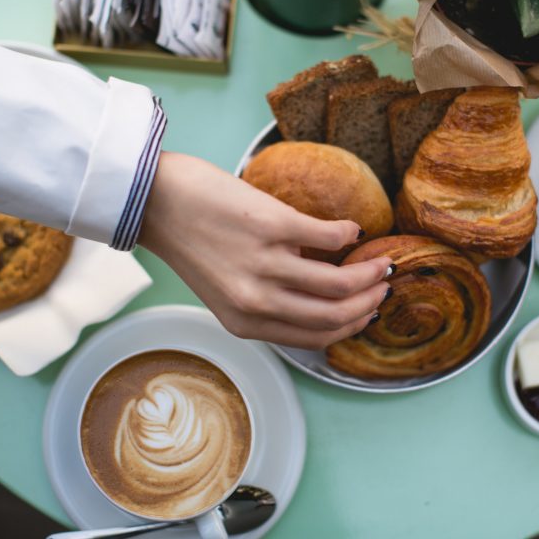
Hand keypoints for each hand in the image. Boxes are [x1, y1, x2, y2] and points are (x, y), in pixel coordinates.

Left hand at [138, 152, 391, 349]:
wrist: (155, 200)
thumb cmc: (189, 241)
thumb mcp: (224, 290)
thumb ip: (266, 303)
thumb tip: (320, 296)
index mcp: (244, 323)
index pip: (316, 338)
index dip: (351, 326)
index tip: (367, 311)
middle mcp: (256, 301)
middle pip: (334, 315)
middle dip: (369, 302)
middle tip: (383, 285)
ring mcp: (265, 264)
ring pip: (339, 283)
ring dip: (370, 271)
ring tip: (380, 260)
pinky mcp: (273, 226)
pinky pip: (329, 237)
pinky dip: (348, 234)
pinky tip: (352, 230)